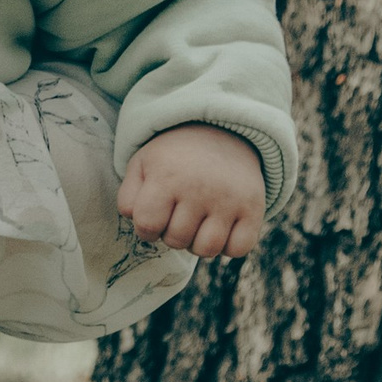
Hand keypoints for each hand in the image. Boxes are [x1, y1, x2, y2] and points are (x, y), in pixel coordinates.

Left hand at [118, 124, 267, 259]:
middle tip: (178, 213)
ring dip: (198, 243)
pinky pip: (238, 249)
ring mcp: (229, 199)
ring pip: (207, 249)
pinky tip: (221, 227)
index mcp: (167, 176)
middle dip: (172, 233)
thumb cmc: (175, 157)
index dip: (146, 228)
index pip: (147, 225)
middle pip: (176, 240)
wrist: (221, 132)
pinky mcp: (253, 207)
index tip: (154, 216)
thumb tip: (135, 221)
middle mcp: (199, 188)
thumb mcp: (143, 164)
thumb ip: (128, 196)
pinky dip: (228, 246)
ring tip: (197, 222)